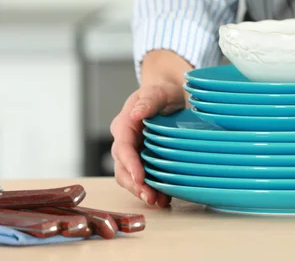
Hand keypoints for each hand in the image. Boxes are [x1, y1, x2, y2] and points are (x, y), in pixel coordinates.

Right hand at [110, 80, 186, 206]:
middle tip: (151, 197)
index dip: (130, 165)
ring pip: (130, 176)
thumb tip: (137, 113)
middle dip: (135, 185)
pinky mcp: (144, 159)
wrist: (172, 94)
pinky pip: (144, 177)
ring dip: (142, 190)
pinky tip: (164, 197)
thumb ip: (148, 101)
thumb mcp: (157, 92)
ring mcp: (134, 152)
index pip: (123, 147)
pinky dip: (152, 188)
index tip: (141, 179)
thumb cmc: (162, 92)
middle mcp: (125, 141)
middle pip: (122, 167)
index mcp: (124, 124)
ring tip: (158, 201)